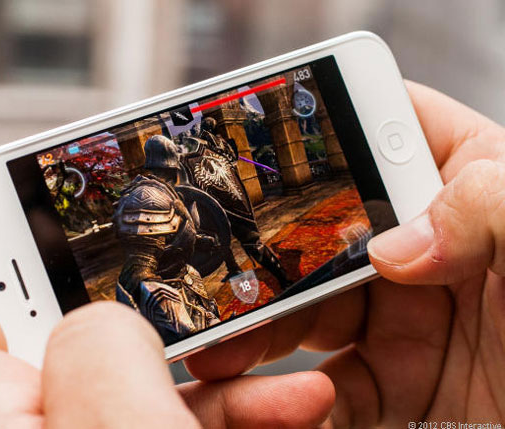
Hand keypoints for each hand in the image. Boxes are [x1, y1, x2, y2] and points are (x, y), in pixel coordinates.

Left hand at [0, 247, 333, 427]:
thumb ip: (100, 350)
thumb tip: (106, 320)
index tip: (59, 209)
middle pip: (58, 328)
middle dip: (142, 305)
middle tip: (200, 284)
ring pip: (130, 383)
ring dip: (208, 371)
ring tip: (280, 370)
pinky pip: (165, 428)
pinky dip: (223, 419)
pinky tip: (290, 412)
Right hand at [185, 81, 504, 426]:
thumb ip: (494, 204)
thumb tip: (394, 246)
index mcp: (465, 200)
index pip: (393, 136)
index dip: (341, 124)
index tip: (286, 142)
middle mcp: (419, 262)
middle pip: (321, 236)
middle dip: (264, 253)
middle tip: (222, 269)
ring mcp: (391, 332)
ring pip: (298, 316)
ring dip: (252, 328)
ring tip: (218, 340)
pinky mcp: (378, 398)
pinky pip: (310, 395)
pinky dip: (275, 399)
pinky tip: (276, 397)